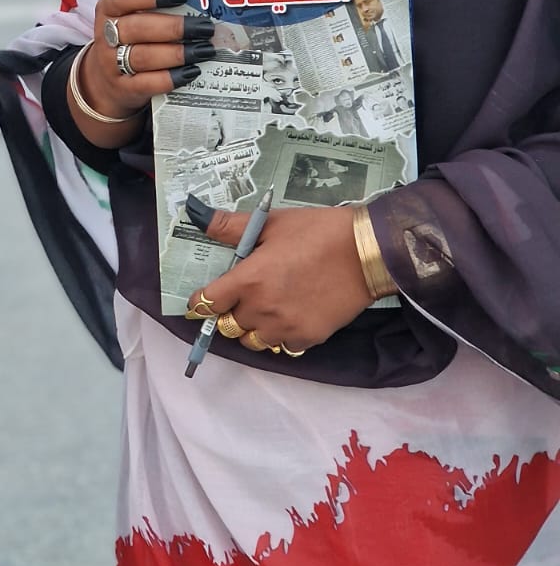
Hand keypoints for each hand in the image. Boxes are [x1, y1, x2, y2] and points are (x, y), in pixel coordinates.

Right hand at [80, 0, 215, 122]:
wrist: (107, 80)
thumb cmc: (131, 39)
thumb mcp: (133, 18)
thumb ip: (158, 9)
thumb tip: (200, 2)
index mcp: (108, 10)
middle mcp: (106, 36)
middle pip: (137, 29)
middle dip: (174, 27)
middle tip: (204, 27)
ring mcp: (112, 65)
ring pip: (144, 57)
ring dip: (177, 53)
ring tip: (204, 49)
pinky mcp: (124, 88)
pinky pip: (147, 84)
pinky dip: (171, 78)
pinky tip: (192, 71)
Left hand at [197, 203, 371, 352]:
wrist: (367, 251)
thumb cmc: (318, 231)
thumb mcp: (272, 222)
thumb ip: (231, 225)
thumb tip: (199, 218)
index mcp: (249, 279)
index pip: (208, 302)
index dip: (200, 303)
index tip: (200, 301)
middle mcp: (262, 309)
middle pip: (228, 325)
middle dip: (229, 313)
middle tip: (242, 298)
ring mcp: (286, 327)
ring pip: (253, 341)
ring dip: (252, 328)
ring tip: (265, 309)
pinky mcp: (309, 338)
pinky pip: (282, 348)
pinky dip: (280, 337)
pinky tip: (288, 318)